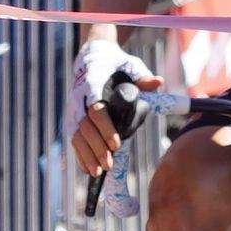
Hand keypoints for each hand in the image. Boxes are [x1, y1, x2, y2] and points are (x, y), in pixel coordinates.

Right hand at [70, 40, 154, 172]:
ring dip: (86, 155)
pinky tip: (87, 170)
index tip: (117, 144)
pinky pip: (74, 139)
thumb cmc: (115, 63)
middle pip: (85, 128)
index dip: (105, 128)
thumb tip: (157, 83)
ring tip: (98, 172)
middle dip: (97, 148)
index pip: (96, 110)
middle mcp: (79, 99)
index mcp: (92, 84)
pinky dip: (80, 155)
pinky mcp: (72, 119)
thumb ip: (142, 77)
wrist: (91, 58)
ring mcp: (73, 110)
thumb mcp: (130, 65)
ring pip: (77, 136)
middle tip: (109, 164)